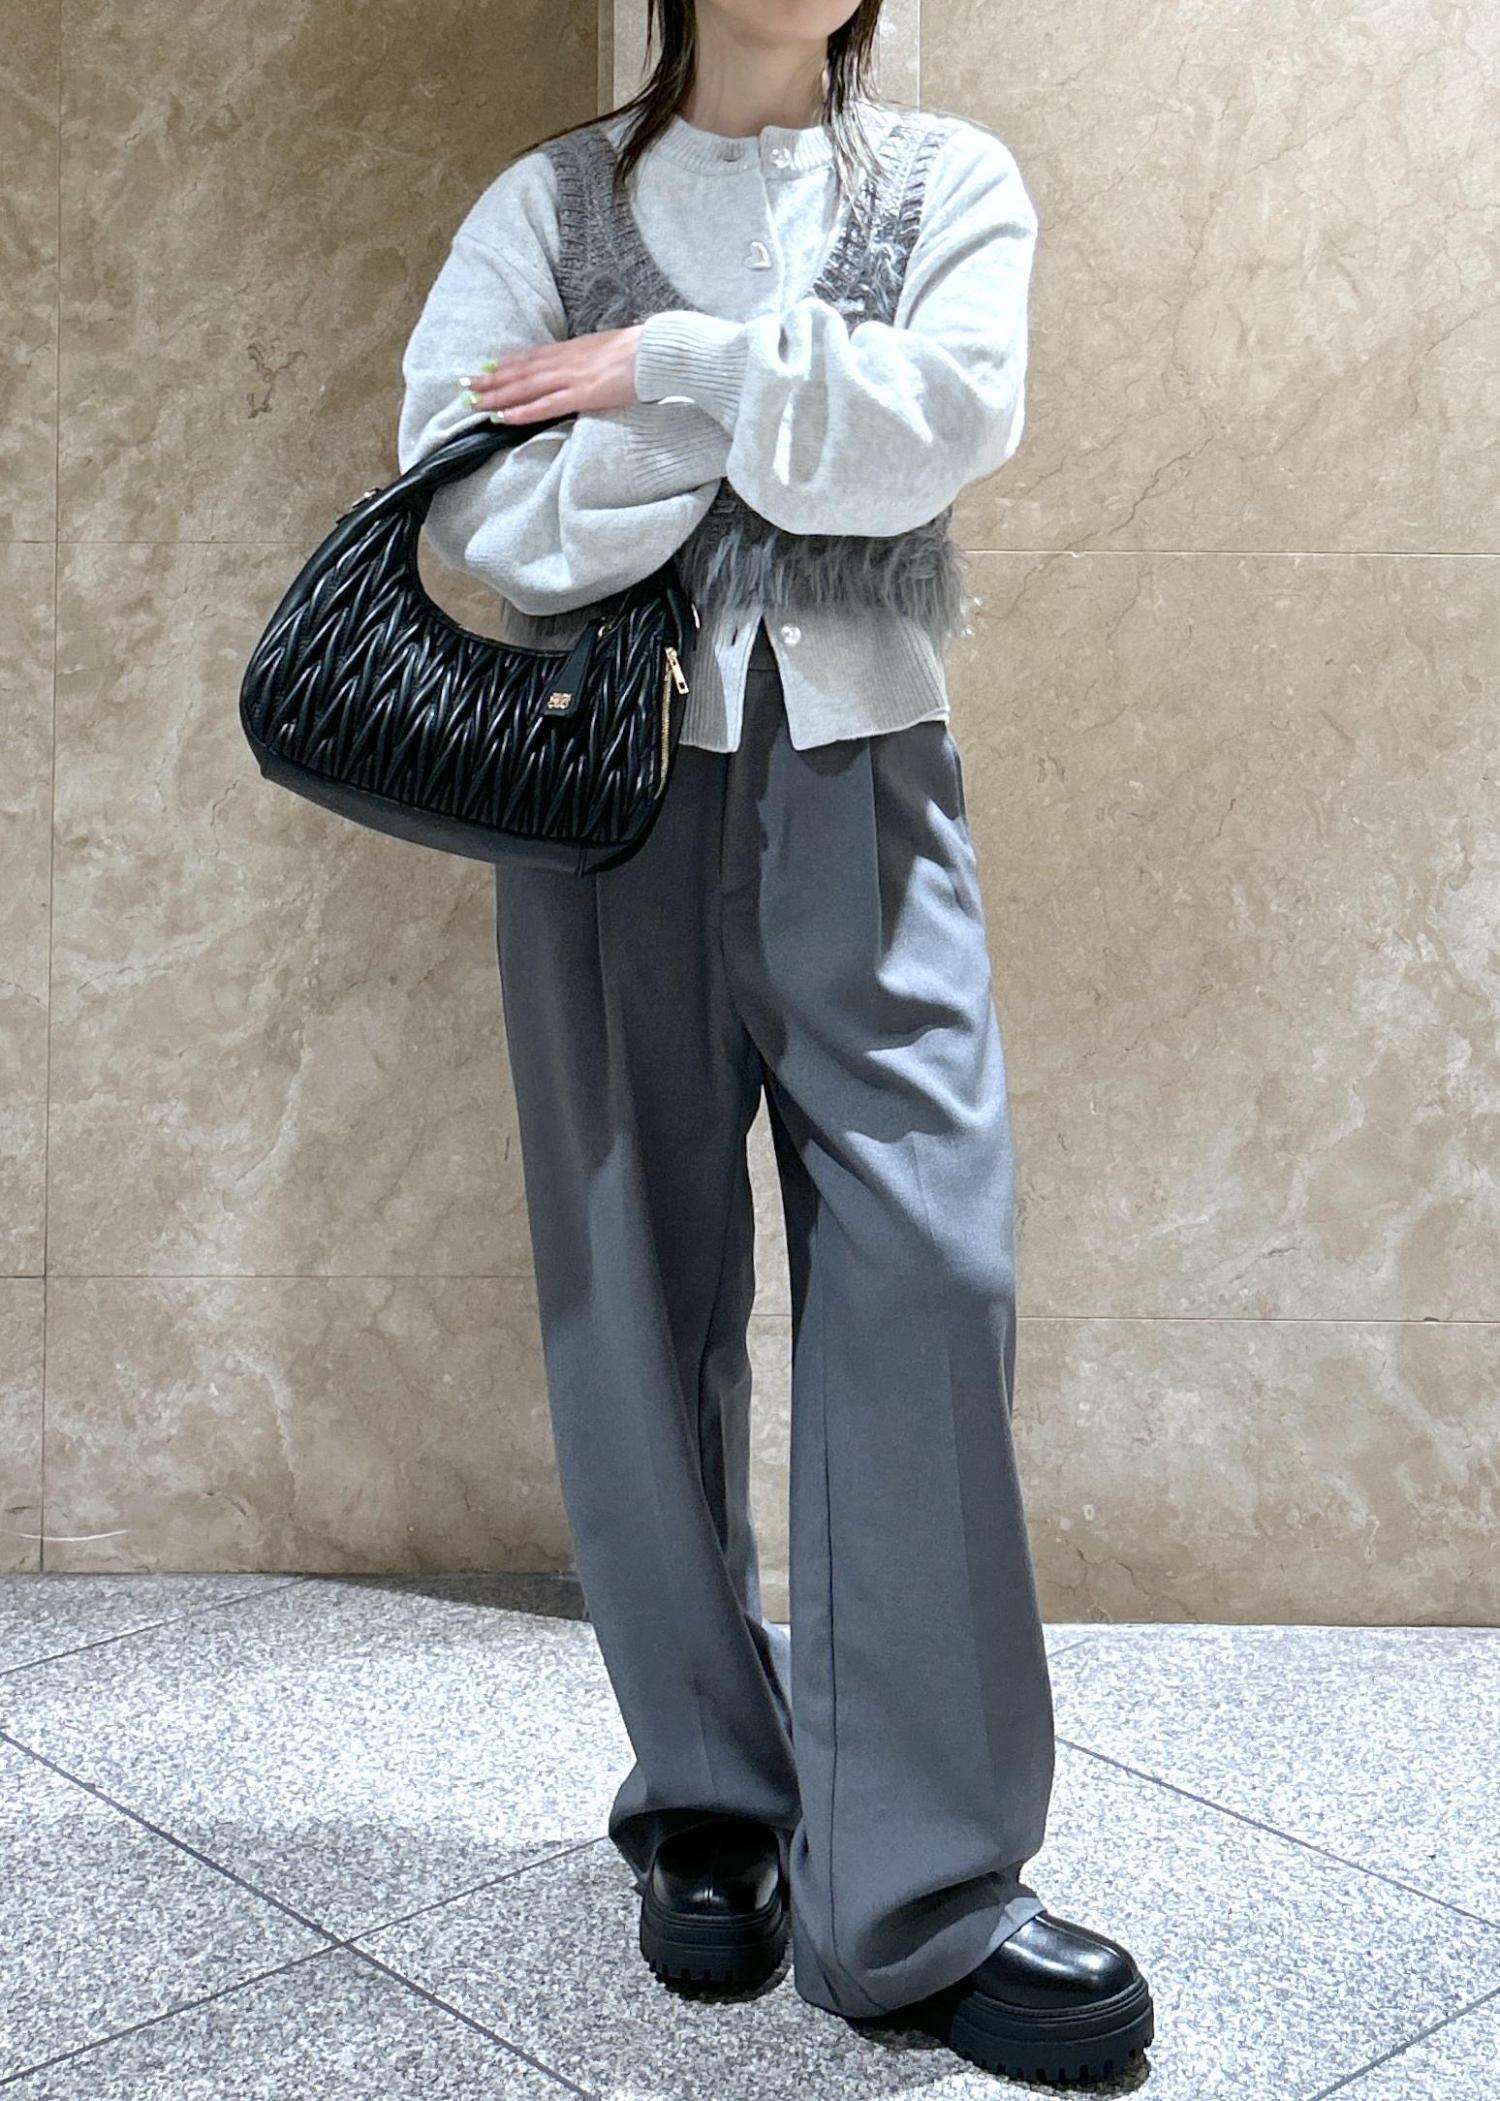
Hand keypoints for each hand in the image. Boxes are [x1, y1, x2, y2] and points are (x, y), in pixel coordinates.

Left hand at [459, 325, 645, 423]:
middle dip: (490, 379)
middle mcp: (564, 360)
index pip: (529, 357)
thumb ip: (586, 359)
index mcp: (571, 349)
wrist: (657, 351)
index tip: (484, 369)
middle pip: (519, 371)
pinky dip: (522, 411)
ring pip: (525, 387)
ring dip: (497, 395)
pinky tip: (503, 416)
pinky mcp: (582, 394)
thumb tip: (577, 367)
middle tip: (464, 387)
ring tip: (474, 403)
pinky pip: (545, 405)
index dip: (504, 364)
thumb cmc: (639, 352)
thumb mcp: (605, 349)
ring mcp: (571, 377)